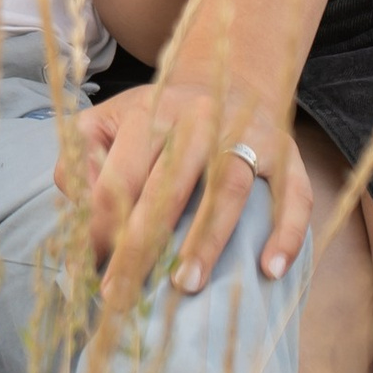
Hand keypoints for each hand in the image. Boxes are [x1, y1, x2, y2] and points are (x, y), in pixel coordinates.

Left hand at [70, 78, 310, 304]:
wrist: (225, 77)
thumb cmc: (159, 115)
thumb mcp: (110, 119)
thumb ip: (82, 158)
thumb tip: (79, 212)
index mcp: (149, 112)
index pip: (120, 176)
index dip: (102, 226)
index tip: (90, 268)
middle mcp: (197, 120)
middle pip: (167, 188)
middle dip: (141, 246)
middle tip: (123, 295)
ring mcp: (245, 135)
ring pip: (226, 188)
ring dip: (206, 239)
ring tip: (184, 285)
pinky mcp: (285, 153)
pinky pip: (293, 195)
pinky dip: (285, 232)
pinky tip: (269, 269)